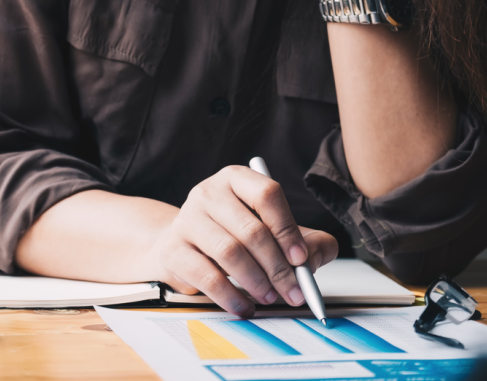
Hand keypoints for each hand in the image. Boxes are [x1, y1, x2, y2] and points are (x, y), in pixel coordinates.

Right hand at [147, 166, 338, 317]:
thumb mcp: (273, 232)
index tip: (301, 259)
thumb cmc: (233, 236)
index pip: (267, 194)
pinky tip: (245, 307)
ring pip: (229, 253)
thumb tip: (312, 260)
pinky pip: (207, 277)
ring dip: (257, 282)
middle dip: (278, 267)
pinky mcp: (174, 249)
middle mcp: (209, 192)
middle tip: (294, 291)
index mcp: (236, 179)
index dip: (287, 228)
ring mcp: (187, 219)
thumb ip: (307, 241)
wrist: (181, 246)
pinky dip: (232, 297)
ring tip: (270, 297)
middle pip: (250, 229)